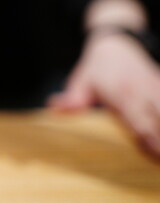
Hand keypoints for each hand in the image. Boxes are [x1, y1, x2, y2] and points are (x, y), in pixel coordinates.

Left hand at [48, 31, 159, 157]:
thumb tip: (53, 106)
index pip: (138, 120)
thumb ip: (71, 99)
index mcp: (121, 94)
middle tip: (159, 157)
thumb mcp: (80, 82)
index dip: (147, 138)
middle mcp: (142, 92)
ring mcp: (156, 88)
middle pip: (159, 119)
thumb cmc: (96, 68)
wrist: (116, 45)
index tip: (151, 154)